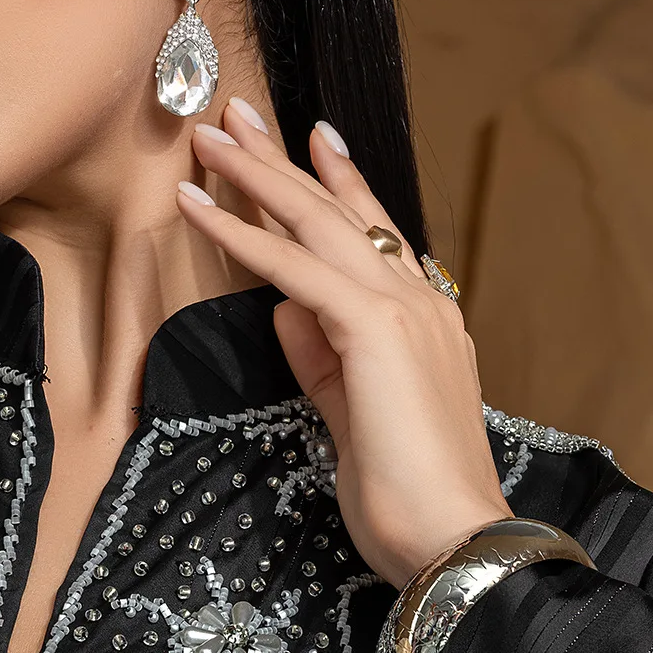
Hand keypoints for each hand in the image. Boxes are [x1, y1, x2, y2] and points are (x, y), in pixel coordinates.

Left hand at [175, 99, 511, 590]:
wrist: (452, 537)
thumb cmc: (410, 497)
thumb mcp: (354, 418)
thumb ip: (325, 362)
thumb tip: (288, 314)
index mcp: (428, 323)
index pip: (373, 239)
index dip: (337, 188)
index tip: (309, 145)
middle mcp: (422, 302)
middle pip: (342, 215)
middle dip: (286, 162)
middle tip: (238, 115)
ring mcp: (404, 310)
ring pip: (317, 225)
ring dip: (257, 176)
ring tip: (210, 136)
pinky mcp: (374, 330)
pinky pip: (294, 269)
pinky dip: (243, 233)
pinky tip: (200, 205)